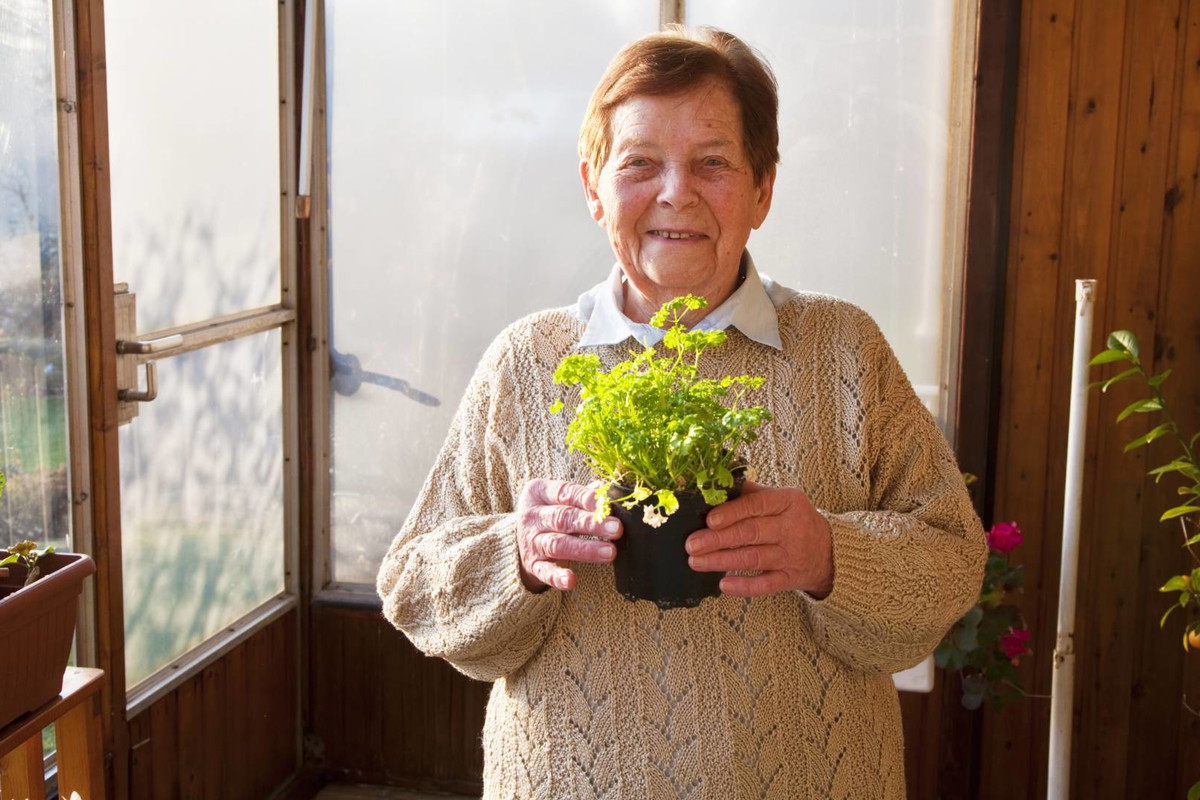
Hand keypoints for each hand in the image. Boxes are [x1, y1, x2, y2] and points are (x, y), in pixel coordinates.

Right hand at [515, 479, 622, 591]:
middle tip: (617, 529)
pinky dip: (557, 576)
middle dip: (591, 524)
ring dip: (585, 549)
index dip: (586, 499)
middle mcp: (532, 516)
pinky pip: (544, 571)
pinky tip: (570, 581)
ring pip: (558, 544)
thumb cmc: (550, 510)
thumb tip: (606, 488)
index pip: (565, 492)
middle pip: (563, 518)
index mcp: (538, 492)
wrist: (520, 535)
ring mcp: (531, 541)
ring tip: (609, 552)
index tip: (607, 505)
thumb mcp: (559, 496)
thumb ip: (582, 492)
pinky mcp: (532, 564)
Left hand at [685, 481, 833, 597]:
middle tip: (692, 545)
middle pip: (751, 533)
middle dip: (718, 540)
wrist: (828, 549)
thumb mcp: (779, 498)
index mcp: (787, 501)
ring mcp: (792, 554)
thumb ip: (750, 493)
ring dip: (723, 561)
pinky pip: (766, 585)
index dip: (732, 513)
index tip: (709, 520)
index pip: (757, 505)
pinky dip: (745, 586)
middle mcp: (792, 527)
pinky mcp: (791, 578)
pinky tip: (724, 585)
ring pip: (754, 558)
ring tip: (697, 562)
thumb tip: (713, 489)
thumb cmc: (792, 518)